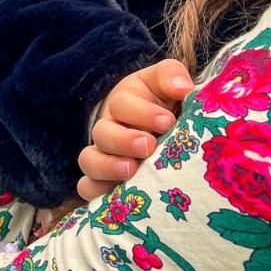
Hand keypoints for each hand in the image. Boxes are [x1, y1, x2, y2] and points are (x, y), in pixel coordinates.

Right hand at [76, 59, 193, 202]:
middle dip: (124, 140)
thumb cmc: (163, 104)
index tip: (167, 122)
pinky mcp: (101, 181)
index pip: (122, 103)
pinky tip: (117, 194)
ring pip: (89, 160)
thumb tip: (183, 88)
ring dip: (108, 166)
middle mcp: (108, 128)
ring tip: (131, 170)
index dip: (142, 113)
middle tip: (148, 145)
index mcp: (123, 102)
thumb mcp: (166, 83)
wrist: (161, 129)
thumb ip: (172, 76)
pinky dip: (97, 191)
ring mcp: (102, 155)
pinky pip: (87, 188)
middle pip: (102, 133)